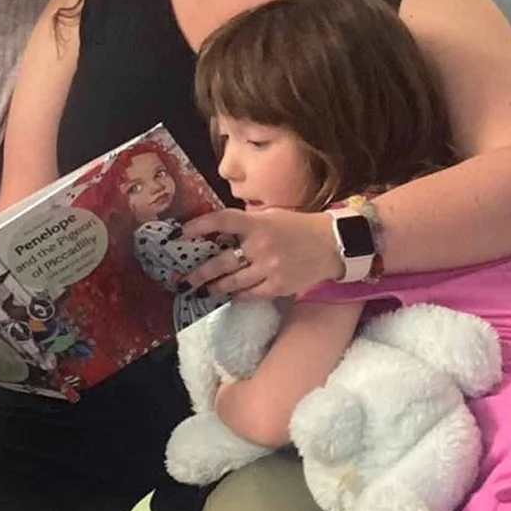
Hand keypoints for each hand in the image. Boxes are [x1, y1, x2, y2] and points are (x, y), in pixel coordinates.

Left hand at [185, 205, 343, 300]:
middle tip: (184, 281)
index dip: (199, 226)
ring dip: (214, 288)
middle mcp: (260, 245)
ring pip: (231, 283)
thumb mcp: (273, 216)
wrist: (330, 244)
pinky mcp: (276, 286)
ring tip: (203, 291)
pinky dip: (236, 295)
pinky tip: (229, 295)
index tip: (180, 234)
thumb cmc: (298, 227)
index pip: (223, 220)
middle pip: (221, 261)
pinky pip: (248, 294)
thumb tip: (220, 231)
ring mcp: (268, 268)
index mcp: (259, 223)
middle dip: (199, 273)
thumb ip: (249, 223)